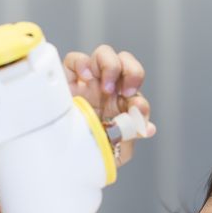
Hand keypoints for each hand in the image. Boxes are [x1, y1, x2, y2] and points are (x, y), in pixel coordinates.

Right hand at [63, 45, 155, 165]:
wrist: (62, 159)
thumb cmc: (89, 153)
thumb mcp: (116, 151)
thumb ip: (132, 136)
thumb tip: (148, 128)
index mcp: (120, 103)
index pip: (137, 89)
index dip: (141, 98)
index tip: (137, 108)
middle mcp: (105, 89)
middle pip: (126, 61)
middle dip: (132, 71)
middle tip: (126, 92)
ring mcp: (86, 83)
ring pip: (104, 53)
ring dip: (110, 66)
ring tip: (105, 88)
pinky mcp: (66, 81)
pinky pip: (74, 59)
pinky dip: (82, 63)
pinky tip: (86, 78)